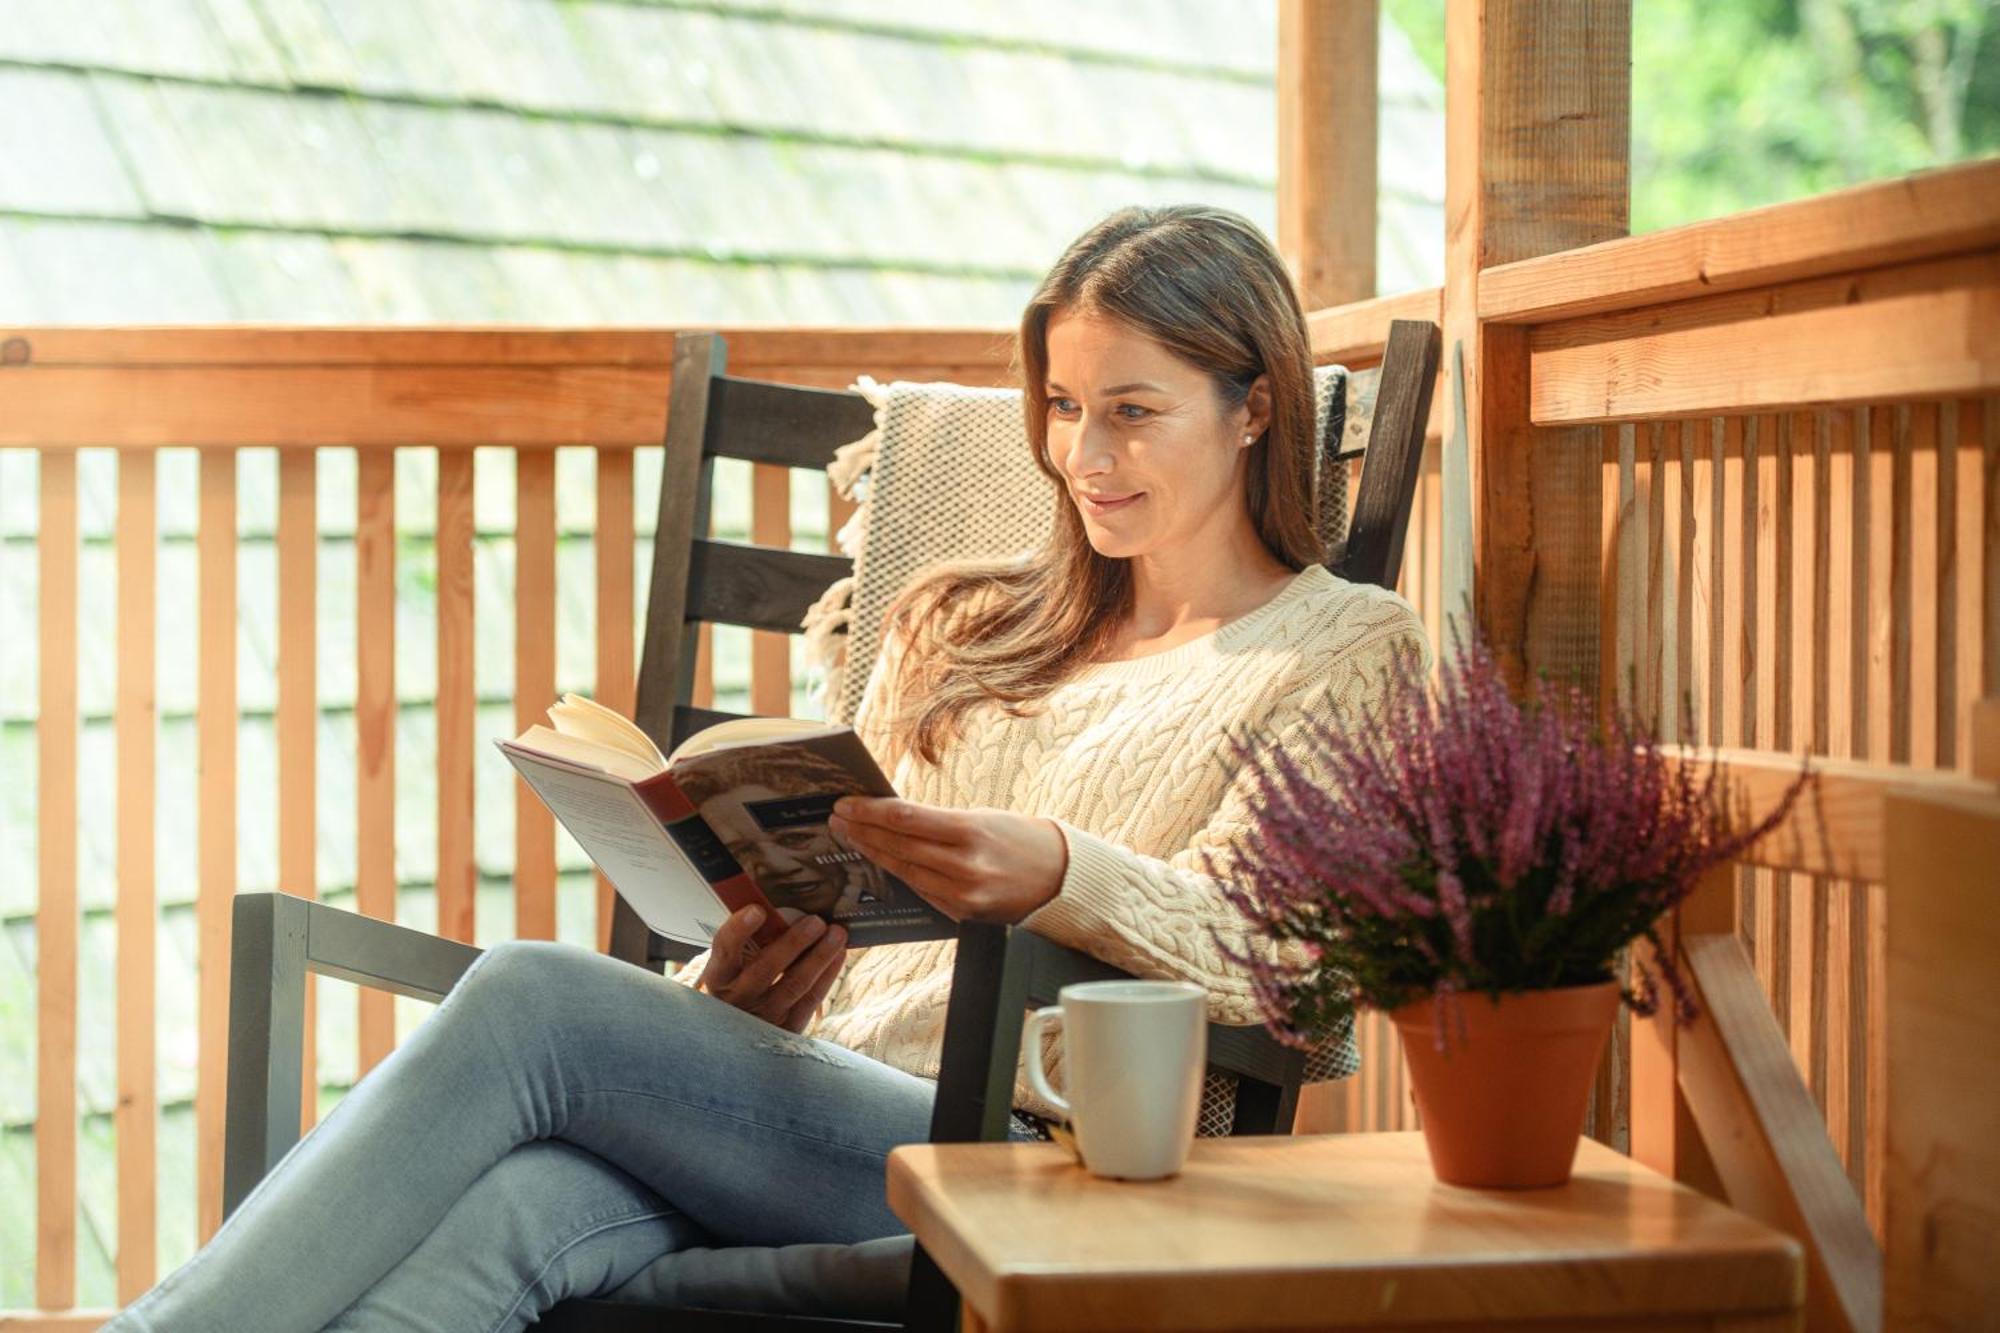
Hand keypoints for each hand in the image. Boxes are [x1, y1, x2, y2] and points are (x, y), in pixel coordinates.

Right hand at [696, 906, 846, 1032]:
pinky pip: (809, 1001)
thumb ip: (748, 940)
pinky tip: (838, 955)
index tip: (757, 910)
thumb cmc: (737, 984)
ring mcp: (763, 1018)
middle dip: (793, 943)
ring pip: (793, 985)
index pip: (724, 951)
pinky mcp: (786, 1030)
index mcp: (718, 977)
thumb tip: (776, 905)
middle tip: (816, 921)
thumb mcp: (732, 964)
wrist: (736, 1033)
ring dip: (818, 957)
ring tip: (836, 933)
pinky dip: (826, 976)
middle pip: (765, 969)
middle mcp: (737, 999)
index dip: (739, 930)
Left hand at [828, 797, 1067, 923]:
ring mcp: (963, 894)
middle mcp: (965, 865)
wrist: (1061, 877)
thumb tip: (890, 818)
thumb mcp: (982, 818)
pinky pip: (922, 893)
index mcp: (971, 831)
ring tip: (850, 838)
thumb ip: (939, 822)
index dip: (870, 812)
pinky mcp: (963, 915)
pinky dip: (900, 876)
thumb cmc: (1019, 838)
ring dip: (873, 854)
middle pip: (899, 847)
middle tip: (837, 819)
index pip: (907, 819)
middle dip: (863, 831)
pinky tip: (880, 864)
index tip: (845, 804)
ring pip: (905, 872)